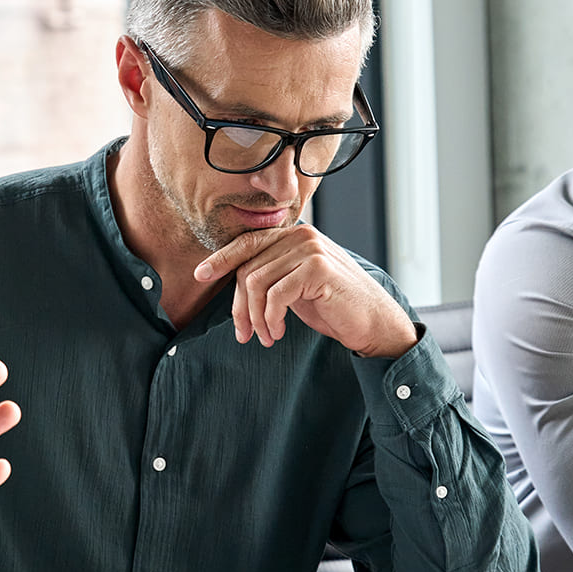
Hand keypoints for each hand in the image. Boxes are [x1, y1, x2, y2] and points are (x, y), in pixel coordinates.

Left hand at [194, 224, 416, 356]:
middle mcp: (301, 235)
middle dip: (239, 307)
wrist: (372, 323)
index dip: (221, 259)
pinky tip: (278, 332)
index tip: (200, 275)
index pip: (247, 243)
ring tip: (266, 336)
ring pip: (256, 282)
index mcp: (293, 235)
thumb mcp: (293, 287)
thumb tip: (230, 279)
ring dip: (255, 317)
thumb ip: (269, 274)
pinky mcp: (318, 269)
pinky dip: (270, 318)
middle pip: (247, 268)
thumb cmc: (331, 307)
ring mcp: (310, 249)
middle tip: (245, 334)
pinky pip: (275, 294)